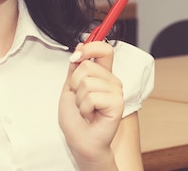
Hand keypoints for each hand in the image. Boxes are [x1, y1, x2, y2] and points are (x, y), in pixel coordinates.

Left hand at [58, 41, 123, 167]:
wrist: (80, 141)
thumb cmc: (76, 118)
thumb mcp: (70, 88)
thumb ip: (75, 68)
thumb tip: (80, 46)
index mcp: (102, 75)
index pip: (104, 49)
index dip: (90, 47)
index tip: (77, 56)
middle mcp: (112, 81)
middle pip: (87, 66)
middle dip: (74, 84)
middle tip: (80, 99)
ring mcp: (116, 91)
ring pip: (87, 82)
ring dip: (79, 99)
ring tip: (86, 109)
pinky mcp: (117, 103)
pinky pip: (92, 97)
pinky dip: (85, 108)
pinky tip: (91, 115)